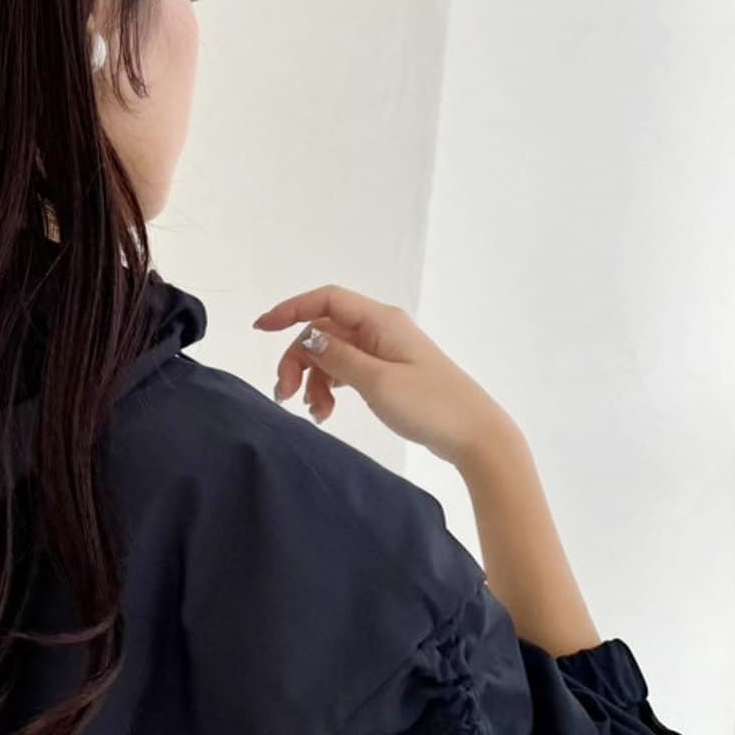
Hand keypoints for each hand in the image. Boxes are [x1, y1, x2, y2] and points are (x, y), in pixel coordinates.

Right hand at [253, 284, 520, 469]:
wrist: (474, 434)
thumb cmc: (430, 405)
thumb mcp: (376, 381)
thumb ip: (337, 356)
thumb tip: (307, 336)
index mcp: (380, 321)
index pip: (325, 300)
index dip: (290, 310)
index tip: (260, 329)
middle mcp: (380, 330)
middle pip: (323, 331)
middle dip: (298, 360)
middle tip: (285, 395)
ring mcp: (384, 351)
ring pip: (332, 354)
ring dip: (314, 380)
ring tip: (315, 413)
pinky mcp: (387, 373)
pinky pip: (346, 371)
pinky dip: (330, 388)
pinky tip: (327, 412)